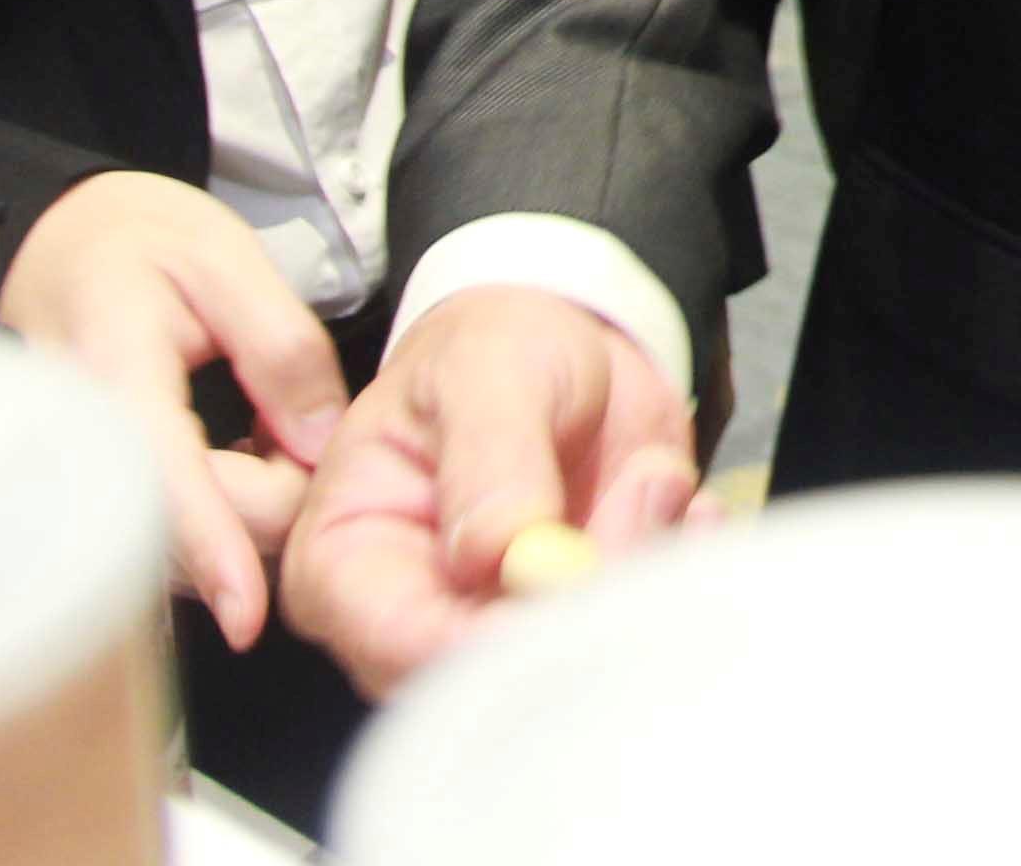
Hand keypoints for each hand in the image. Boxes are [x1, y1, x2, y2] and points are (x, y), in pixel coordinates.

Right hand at [0, 171, 348, 655]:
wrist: (58, 243)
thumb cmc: (136, 242)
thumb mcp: (226, 261)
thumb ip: (283, 350)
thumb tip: (323, 446)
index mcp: (110, 378)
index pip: (164, 488)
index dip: (212, 553)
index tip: (249, 614)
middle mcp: (78, 449)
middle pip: (188, 531)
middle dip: (272, 498)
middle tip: (298, 419)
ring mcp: (75, 485)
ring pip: (176, 553)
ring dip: (245, 514)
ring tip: (258, 425)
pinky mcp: (89, 506)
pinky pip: (161, 544)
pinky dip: (217, 519)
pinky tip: (229, 456)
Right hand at [281, 288, 696, 697]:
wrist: (565, 342)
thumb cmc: (491, 349)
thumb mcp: (484, 372)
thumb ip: (489, 454)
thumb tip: (492, 555)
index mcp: (346, 563)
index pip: (401, 646)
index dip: (491, 634)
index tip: (571, 574)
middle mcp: (412, 619)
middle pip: (491, 677)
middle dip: (586, 598)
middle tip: (645, 493)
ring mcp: (495, 628)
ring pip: (573, 663)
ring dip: (639, 572)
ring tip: (652, 476)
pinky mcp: (571, 622)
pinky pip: (633, 634)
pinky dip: (674, 564)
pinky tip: (670, 494)